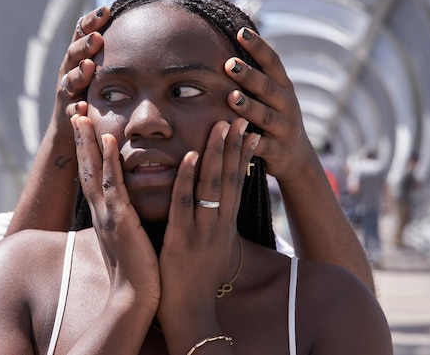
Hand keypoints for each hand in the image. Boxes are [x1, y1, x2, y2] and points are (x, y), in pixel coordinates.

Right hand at [55, 7, 109, 125]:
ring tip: (89, 66)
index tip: (106, 10)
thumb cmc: (92, 88)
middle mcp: (69, 69)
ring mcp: (67, 91)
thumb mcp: (100, 65)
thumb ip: (110, 46)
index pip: (82, 33)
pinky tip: (82, 107)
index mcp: (79, 55)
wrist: (71, 123)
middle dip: (85, 44)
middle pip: (74, 53)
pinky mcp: (66, 112)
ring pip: (70, 80)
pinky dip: (75, 108)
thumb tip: (138, 18)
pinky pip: (70, 110)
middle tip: (97, 38)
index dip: (92, 21)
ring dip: (79, 73)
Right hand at [71, 114, 160, 309]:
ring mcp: (107, 214)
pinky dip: (109, 162)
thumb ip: (126, 220)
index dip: (86, 151)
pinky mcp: (119, 221)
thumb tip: (131, 208)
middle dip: (81, 140)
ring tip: (83, 116)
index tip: (84, 128)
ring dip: (88, 143)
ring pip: (94, 171)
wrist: (136, 298)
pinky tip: (109, 141)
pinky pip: (113, 185)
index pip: (92, 176)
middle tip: (75, 112)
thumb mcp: (128, 238)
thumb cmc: (136, 270)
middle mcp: (101, 211)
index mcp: (105, 214)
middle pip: (86, 168)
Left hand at [158, 119, 258, 332]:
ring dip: (216, 153)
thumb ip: (215, 222)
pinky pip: (185, 203)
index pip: (237, 183)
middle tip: (239, 116)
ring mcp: (202, 230)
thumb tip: (216, 202)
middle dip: (234, 146)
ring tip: (221, 125)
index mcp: (225, 224)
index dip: (242, 156)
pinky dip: (187, 178)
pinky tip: (189, 155)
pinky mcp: (181, 238)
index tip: (248, 130)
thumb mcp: (213, 245)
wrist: (190, 311)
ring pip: (211, 185)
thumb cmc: (198, 278)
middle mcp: (219, 223)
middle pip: (229, 178)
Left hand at [225, 27, 315, 182]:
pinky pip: (261, 146)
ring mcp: (283, 128)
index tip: (241, 31)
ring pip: (265, 116)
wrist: (296, 157)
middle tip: (229, 64)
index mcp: (283, 87)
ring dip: (249, 107)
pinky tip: (235, 137)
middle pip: (268, 87)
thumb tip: (232, 41)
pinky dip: (249, 143)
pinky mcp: (277, 151)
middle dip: (249, 75)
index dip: (258, 47)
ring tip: (232, 98)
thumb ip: (256, 75)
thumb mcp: (271, 95)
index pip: (272, 62)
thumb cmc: (274, 117)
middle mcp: (286, 105)